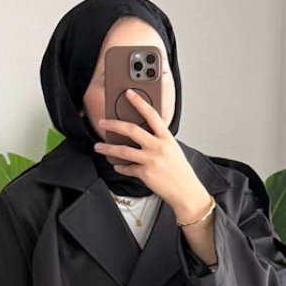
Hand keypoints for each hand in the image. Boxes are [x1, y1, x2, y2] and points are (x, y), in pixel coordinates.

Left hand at [95, 90, 211, 222]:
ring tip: (99, 147)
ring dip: (108, 148)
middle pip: (132, 130)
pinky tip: (116, 165)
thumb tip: (142, 135)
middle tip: (102, 122)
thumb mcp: (173, 149)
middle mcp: (158, 147)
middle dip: (113, 124)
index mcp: (166, 137)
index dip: (139, 102)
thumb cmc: (180, 172)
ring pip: (123, 150)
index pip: (151, 114)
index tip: (129, 93)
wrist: (186, 192)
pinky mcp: (145, 174)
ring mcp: (151, 160)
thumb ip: (159, 140)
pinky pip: (127, 168)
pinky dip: (120, 167)